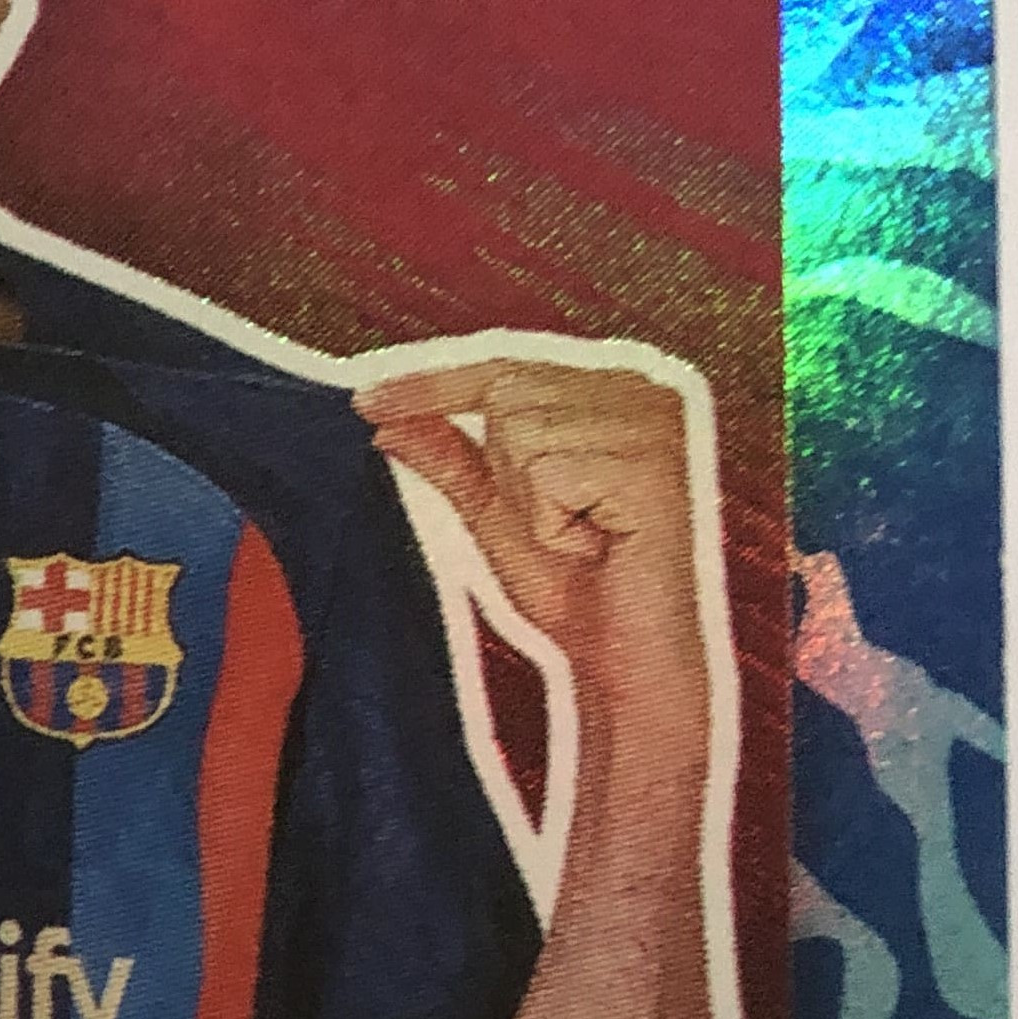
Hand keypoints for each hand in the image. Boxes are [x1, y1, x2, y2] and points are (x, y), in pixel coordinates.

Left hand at [354, 358, 702, 694]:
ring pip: (523, 433)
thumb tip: (387, 420)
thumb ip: (448, 458)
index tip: (364, 401)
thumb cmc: (573, 584)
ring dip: (533, 503)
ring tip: (580, 535)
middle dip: (507, 472)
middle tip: (558, 526)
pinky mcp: (653, 462)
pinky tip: (595, 543)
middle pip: (508, 395)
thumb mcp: (494, 511)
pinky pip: (551, 473)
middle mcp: (639, 390)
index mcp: (607, 389)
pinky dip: (554, 523)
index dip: (432, 383)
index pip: (503, 366)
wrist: (621, 653)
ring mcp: (652, 422)